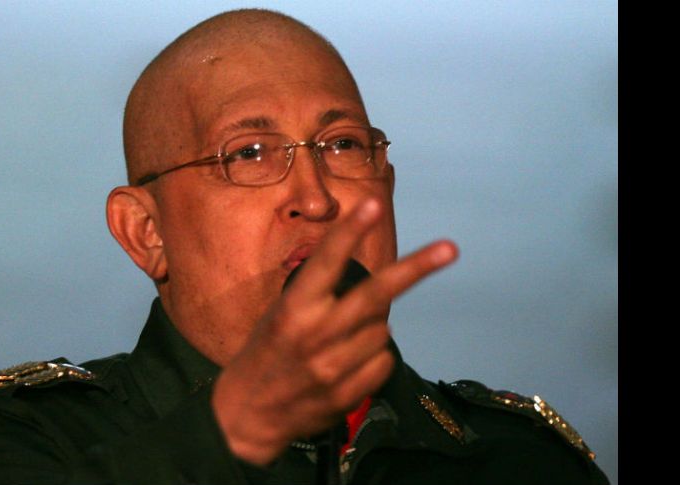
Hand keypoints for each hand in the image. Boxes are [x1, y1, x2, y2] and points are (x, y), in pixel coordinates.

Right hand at [211, 198, 457, 464]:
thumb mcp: (281, 315)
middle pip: (376, 295)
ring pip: (382, 331)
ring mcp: (333, 367)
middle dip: (415, 269)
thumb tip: (372, 284)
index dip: (351, 231)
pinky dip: (374, 357)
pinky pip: (382, 362)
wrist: (247, 414)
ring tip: (341, 340)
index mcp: (294, 308)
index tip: (373, 204)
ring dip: (372, 328)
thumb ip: (320, 298)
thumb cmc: (265, 354)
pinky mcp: (347, 394)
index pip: (327, 261)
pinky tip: (347, 364)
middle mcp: (315, 334)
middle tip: (450, 249)